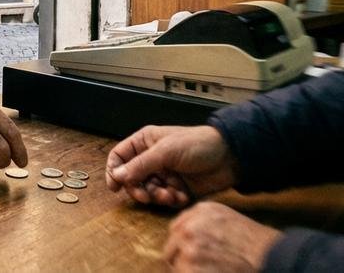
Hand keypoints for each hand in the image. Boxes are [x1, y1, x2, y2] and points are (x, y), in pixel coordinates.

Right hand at [105, 125, 236, 206]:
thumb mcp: (165, 152)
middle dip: (139, 189)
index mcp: (145, 142)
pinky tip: (182, 196)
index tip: (115, 187)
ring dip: (157, 196)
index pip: (119, 156)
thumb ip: (140, 165)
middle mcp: (151, 158)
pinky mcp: (176, 187)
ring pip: (148, 191)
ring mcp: (164, 173)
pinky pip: (164, 198)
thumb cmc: (198, 144)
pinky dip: (171, 200)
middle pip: (131, 179)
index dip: (114, 171)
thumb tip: (118, 176)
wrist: (229, 157)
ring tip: (171, 195)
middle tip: (148, 196)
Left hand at [164, 202, 280, 271]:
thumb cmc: (256, 243)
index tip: (188, 254)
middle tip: (196, 268)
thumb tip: (188, 239)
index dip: (182, 244)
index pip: (177, 229)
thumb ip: (205, 224)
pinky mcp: (189, 265)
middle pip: (171, 246)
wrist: (269, 257)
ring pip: (174, 264)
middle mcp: (190, 226)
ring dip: (186, 270)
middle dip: (180, 259)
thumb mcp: (229, 219)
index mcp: (200, 211)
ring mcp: (188, 246)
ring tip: (207, 270)